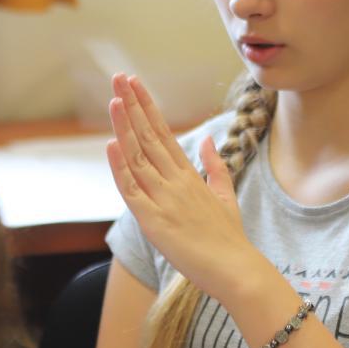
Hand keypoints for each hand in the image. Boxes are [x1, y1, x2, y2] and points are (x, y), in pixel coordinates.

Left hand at [104, 73, 256, 302]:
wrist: (237, 270)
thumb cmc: (230, 239)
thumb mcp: (224, 197)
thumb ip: (214, 167)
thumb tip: (205, 139)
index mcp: (189, 176)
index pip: (164, 133)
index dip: (147, 107)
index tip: (135, 85)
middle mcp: (176, 181)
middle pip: (149, 136)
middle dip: (133, 105)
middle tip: (119, 77)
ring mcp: (165, 198)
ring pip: (139, 156)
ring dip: (125, 126)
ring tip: (114, 98)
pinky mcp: (154, 220)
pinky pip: (132, 190)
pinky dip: (120, 167)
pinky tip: (111, 144)